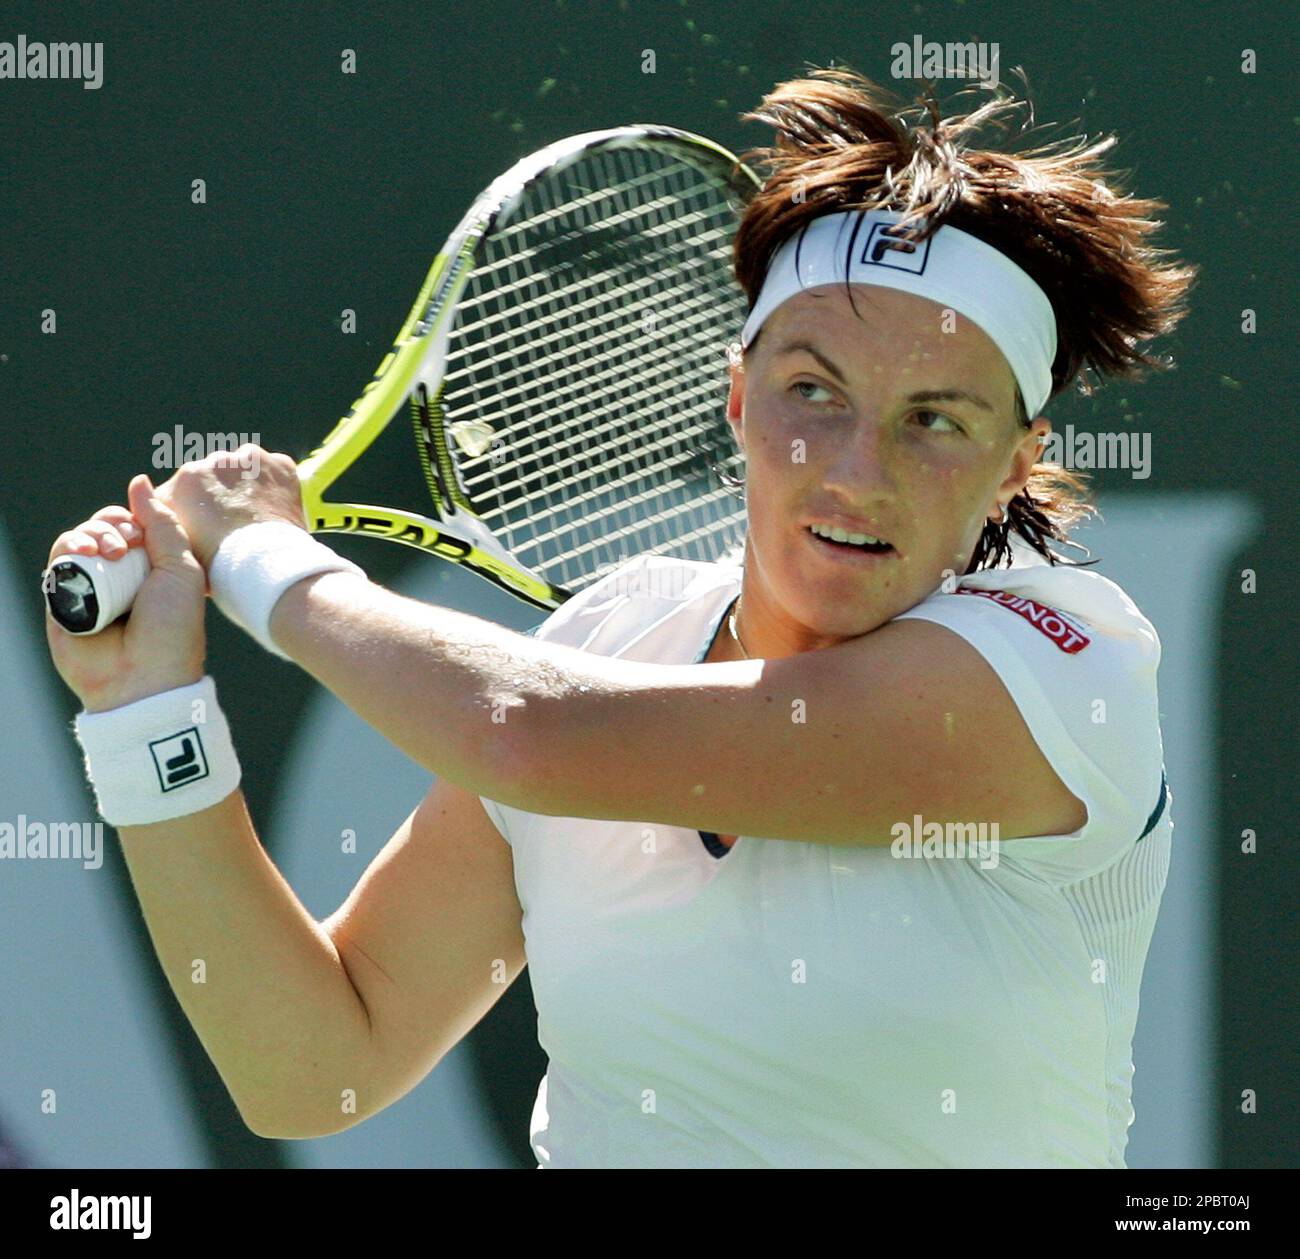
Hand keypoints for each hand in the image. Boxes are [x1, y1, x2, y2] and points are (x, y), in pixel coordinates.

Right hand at [46, 476, 206, 711]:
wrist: (143, 679)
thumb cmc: (173, 629)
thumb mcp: (182, 569)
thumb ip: (161, 524)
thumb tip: (139, 483)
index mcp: (153, 569)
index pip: (134, 526)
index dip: (133, 519)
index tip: (139, 531)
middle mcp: (121, 577)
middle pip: (104, 528)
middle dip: (111, 525)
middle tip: (123, 545)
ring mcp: (91, 588)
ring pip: (79, 540)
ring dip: (90, 535)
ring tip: (105, 553)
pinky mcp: (62, 600)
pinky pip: (57, 561)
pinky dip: (68, 550)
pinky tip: (84, 555)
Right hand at [155, 444, 305, 571]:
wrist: (263, 565)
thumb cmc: (217, 565)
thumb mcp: (176, 544)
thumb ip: (165, 523)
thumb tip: (159, 517)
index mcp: (185, 477)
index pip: (186, 487)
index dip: (196, 508)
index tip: (207, 525)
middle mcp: (215, 461)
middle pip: (215, 476)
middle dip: (220, 494)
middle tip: (233, 523)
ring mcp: (250, 460)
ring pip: (245, 469)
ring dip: (246, 486)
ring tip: (256, 517)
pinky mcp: (280, 464)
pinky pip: (276, 471)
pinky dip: (276, 485)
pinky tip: (276, 508)